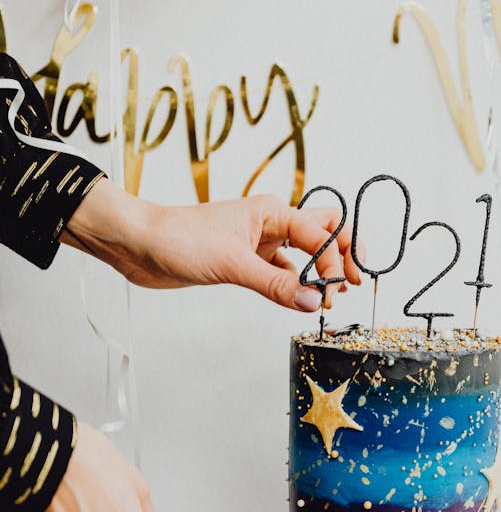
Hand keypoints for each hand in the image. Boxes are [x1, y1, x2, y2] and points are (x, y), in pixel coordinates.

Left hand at [62, 184, 361, 309]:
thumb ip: (276, 285)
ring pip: (304, 254)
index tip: (339, 287)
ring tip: (327, 299)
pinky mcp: (245, 261)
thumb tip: (313, 300)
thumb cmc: (178, 238)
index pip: (321, 231)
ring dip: (319, 273)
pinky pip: (282, 272)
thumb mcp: (232, 264)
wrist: (139, 244)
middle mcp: (270, 223)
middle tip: (351, 284)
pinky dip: (295, 284)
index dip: (336, 258)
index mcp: (271, 211)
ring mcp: (258, 242)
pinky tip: (299, 299)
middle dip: (340, 255)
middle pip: (322, 232)